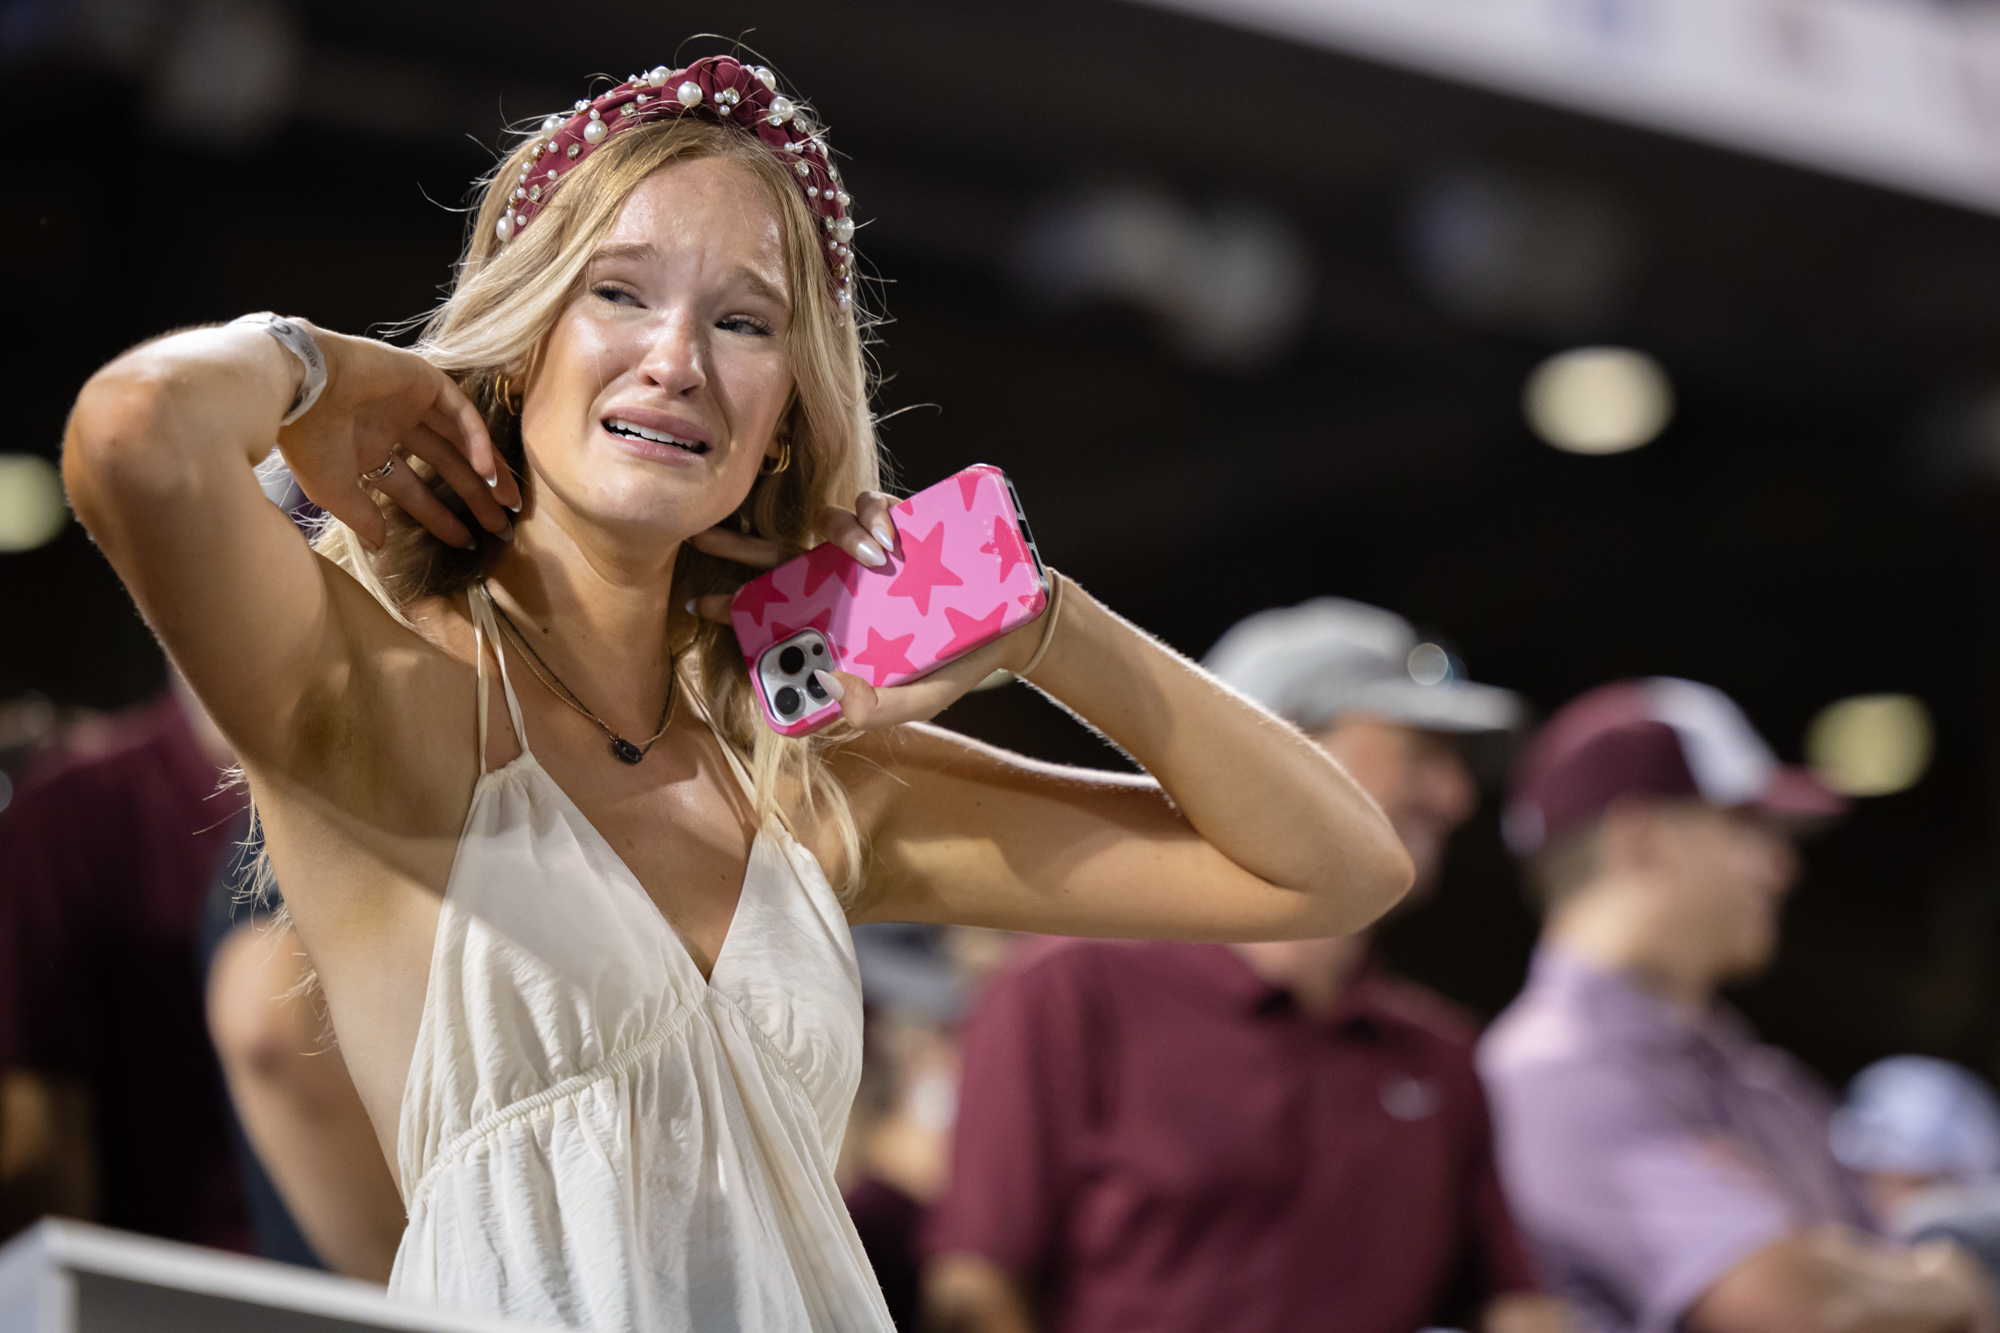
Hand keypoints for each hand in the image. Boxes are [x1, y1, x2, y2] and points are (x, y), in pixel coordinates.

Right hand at [275, 325, 521, 550]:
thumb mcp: (335, 490)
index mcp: (369, 450)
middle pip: (447, 465)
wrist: (300, 389)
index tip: (468, 543)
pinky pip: (462, 413)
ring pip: (461, 439)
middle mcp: (392, 425)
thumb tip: (382, 544)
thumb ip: (362, 516)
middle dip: (476, 497)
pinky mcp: (424, 379)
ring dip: (487, 471)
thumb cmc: (308, 439)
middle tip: (503, 527)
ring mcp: (409, 401)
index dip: (441, 516)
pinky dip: (477, 441)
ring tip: (510, 504)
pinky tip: (488, 473)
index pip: (415, 488)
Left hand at [688, 490, 1048, 729]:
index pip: (772, 606)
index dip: (733, 603)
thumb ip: (878, 708)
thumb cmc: (951, 669)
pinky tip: (894, 537)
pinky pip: (875, 504)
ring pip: (828, 522)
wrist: (1012, 631)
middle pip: (779, 554)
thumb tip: (832, 697)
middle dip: (739, 545)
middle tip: (704, 535)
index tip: (698, 604)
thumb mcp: (916, 700)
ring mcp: (869, 550)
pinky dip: (878, 514)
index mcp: (834, 619)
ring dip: (841, 533)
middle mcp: (841, 579)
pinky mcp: (903, 523)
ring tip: (876, 557)